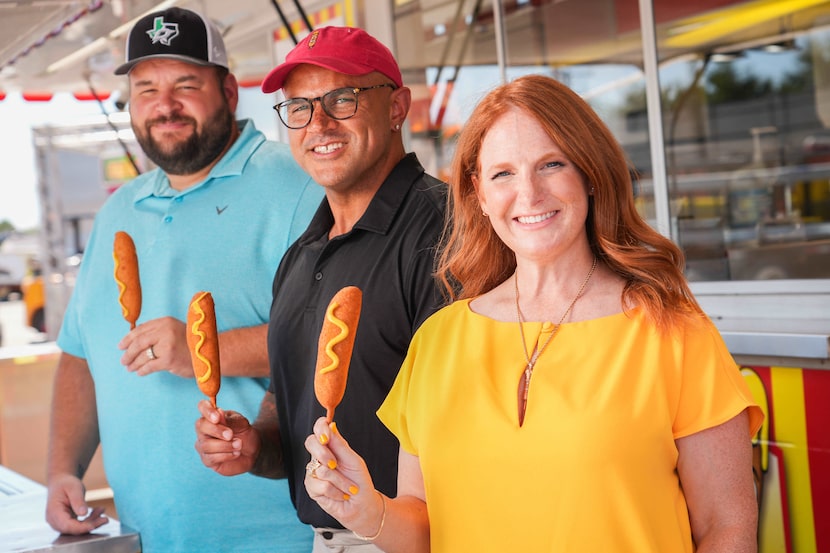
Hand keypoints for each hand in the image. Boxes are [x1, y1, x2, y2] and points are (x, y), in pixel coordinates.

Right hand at [45, 473, 108, 534]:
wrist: (61, 482)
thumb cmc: (67, 483)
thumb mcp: (74, 488)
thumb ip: (78, 500)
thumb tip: (83, 513)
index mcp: (54, 513)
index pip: (67, 526)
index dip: (81, 527)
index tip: (95, 524)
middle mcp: (55, 521)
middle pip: (73, 530)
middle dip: (90, 525)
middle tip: (105, 519)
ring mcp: (61, 523)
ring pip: (78, 529)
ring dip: (92, 522)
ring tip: (101, 510)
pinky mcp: (68, 522)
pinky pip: (80, 525)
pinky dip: (90, 520)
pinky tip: (98, 510)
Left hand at [118, 316, 191, 376]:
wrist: (210, 354)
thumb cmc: (191, 344)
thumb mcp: (174, 331)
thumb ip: (157, 331)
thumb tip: (134, 337)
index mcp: (165, 322)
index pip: (141, 329)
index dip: (128, 338)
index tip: (121, 346)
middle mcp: (166, 331)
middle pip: (139, 342)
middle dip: (128, 353)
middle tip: (123, 360)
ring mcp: (168, 345)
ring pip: (143, 355)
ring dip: (134, 363)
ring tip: (130, 368)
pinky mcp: (169, 359)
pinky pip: (150, 366)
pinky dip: (142, 370)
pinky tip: (140, 372)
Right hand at [194, 399, 259, 475]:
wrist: (252, 451)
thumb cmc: (244, 433)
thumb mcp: (242, 424)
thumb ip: (230, 420)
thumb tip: (218, 411)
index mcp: (212, 416)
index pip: (202, 406)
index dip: (207, 410)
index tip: (217, 417)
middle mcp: (204, 430)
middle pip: (201, 426)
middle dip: (217, 430)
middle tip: (231, 434)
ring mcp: (203, 445)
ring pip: (206, 445)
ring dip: (225, 445)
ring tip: (239, 444)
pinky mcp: (207, 460)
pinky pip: (211, 458)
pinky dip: (226, 455)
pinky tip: (236, 453)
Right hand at [304, 417, 383, 535]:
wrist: (361, 505)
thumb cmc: (359, 481)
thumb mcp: (353, 460)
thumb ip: (340, 444)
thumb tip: (331, 424)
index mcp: (331, 447)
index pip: (319, 430)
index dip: (320, 428)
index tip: (326, 437)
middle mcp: (320, 457)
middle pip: (311, 443)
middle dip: (324, 454)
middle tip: (335, 464)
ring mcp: (314, 472)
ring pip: (320, 469)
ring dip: (340, 481)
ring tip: (349, 487)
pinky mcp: (312, 488)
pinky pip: (321, 485)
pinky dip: (336, 491)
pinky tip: (341, 495)